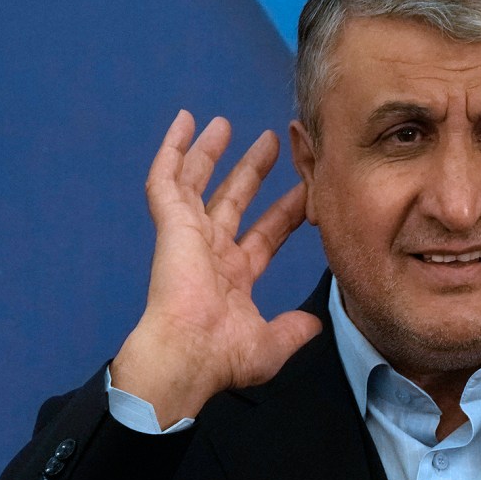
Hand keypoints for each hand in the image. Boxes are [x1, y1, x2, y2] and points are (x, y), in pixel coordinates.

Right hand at [110, 112, 321, 426]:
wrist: (187, 355)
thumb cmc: (221, 356)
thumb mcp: (270, 346)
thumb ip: (292, 331)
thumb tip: (314, 324)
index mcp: (232, 279)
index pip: (264, 235)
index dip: (285, 212)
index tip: (307, 189)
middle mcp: (209, 253)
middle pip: (232, 201)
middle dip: (251, 172)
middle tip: (270, 142)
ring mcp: (187, 236)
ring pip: (197, 183)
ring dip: (210, 154)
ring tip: (223, 123)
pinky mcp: (171, 225)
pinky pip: (166, 180)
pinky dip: (173, 150)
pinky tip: (184, 123)